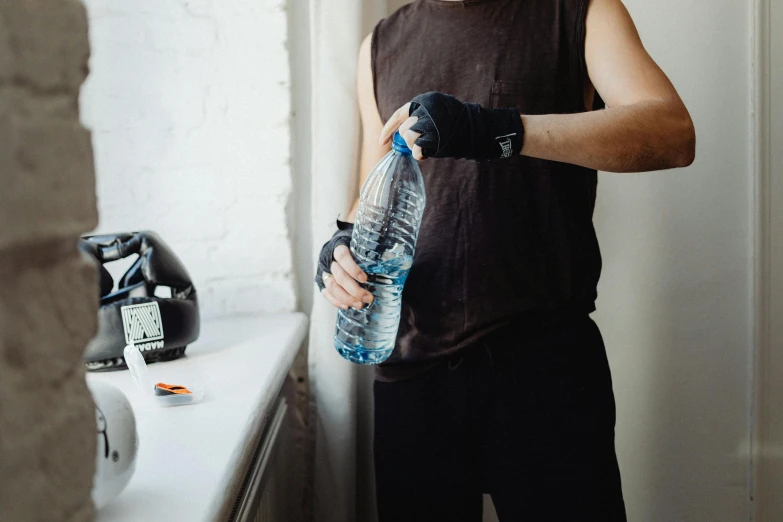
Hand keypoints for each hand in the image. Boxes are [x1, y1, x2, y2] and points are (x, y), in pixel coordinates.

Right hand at [321, 245, 373, 310]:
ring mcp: (324, 271)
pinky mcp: (321, 281)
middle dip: (354, 290)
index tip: (365, 279)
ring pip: (332, 287)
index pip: (342, 256)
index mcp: (338, 246)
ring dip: (346, 298)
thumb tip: (392, 259)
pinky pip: (326, 293)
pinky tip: (347, 306)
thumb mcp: (361, 243)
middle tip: (368, 297)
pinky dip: (336, 301)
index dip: (352, 268)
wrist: (338, 245)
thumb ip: (372, 251)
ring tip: (359, 305)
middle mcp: (329, 259)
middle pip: (339, 276)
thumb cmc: (354, 246)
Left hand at [379, 92, 524, 160]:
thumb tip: (400, 134)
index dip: (388, 129)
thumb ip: (421, 119)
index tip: (381, 142)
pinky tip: (429, 153)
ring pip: (410, 139)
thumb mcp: (438, 114)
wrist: (478, 130)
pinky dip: (421, 155)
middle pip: (405, 130)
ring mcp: (430, 123)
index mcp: (425, 101)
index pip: (399, 114)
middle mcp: (426, 110)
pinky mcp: (434, 137)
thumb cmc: (458, 125)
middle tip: (421, 144)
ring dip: (416, 147)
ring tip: (429, 146)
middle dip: (409, 141)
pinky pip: (418, 150)